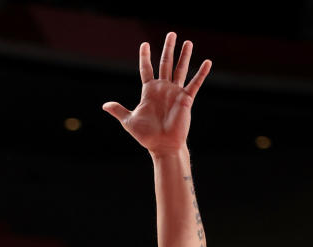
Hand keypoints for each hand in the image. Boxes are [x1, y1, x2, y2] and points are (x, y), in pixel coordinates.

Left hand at [103, 33, 211, 155]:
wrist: (162, 146)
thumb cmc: (146, 136)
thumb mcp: (129, 121)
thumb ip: (118, 110)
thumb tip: (104, 105)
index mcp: (149, 91)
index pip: (146, 68)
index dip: (145, 56)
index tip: (144, 44)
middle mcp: (163, 88)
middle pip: (165, 63)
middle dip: (168, 48)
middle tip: (171, 34)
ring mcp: (175, 92)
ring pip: (180, 69)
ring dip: (184, 56)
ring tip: (188, 42)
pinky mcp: (186, 99)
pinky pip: (195, 84)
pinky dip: (201, 73)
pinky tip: (208, 62)